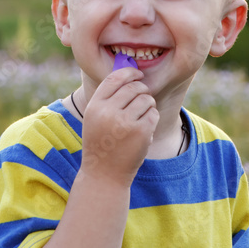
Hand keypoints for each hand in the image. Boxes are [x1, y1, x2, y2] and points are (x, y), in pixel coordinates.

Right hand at [79, 67, 157, 183]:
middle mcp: (108, 112)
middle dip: (142, 90)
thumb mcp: (95, 118)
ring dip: (148, 105)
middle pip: (133, 87)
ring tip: (141, 118)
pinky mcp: (141, 132)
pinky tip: (145, 129)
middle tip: (143, 99)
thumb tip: (130, 74)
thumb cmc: (102, 143)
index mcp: (94, 106)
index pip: (114, 78)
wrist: (104, 175)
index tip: (138, 74)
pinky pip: (154, 114)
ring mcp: (125, 122)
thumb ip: (108, 98)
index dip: (129, 72)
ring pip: (146, 99)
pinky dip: (153, 118)